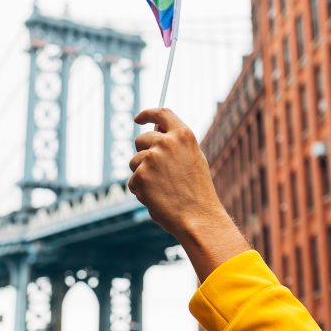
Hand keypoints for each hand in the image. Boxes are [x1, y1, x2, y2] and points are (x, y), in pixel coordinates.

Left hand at [128, 108, 249, 280]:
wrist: (197, 217)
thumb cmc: (197, 191)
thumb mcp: (193, 158)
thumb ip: (176, 143)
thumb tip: (156, 132)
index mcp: (183, 135)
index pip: (161, 113)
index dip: (147, 114)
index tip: (138, 119)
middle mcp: (166, 141)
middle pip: (141, 139)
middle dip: (143, 154)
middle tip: (157, 173)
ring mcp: (152, 157)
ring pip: (134, 161)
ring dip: (142, 174)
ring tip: (161, 189)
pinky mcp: (140, 174)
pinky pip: (132, 180)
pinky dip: (140, 190)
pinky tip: (156, 198)